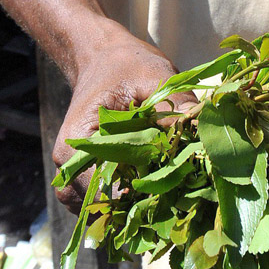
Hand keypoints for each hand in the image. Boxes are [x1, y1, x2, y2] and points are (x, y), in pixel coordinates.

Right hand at [52, 35, 196, 211]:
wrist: (104, 58)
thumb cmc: (127, 65)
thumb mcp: (153, 77)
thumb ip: (173, 104)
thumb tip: (199, 127)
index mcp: (78, 141)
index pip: (97, 187)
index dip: (132, 197)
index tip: (164, 196)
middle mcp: (70, 163)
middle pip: (97, 205)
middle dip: (134, 210)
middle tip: (172, 206)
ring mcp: (78, 171)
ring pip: (99, 209)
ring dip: (130, 211)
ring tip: (166, 205)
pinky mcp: (92, 173)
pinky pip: (105, 200)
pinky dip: (128, 204)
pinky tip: (158, 197)